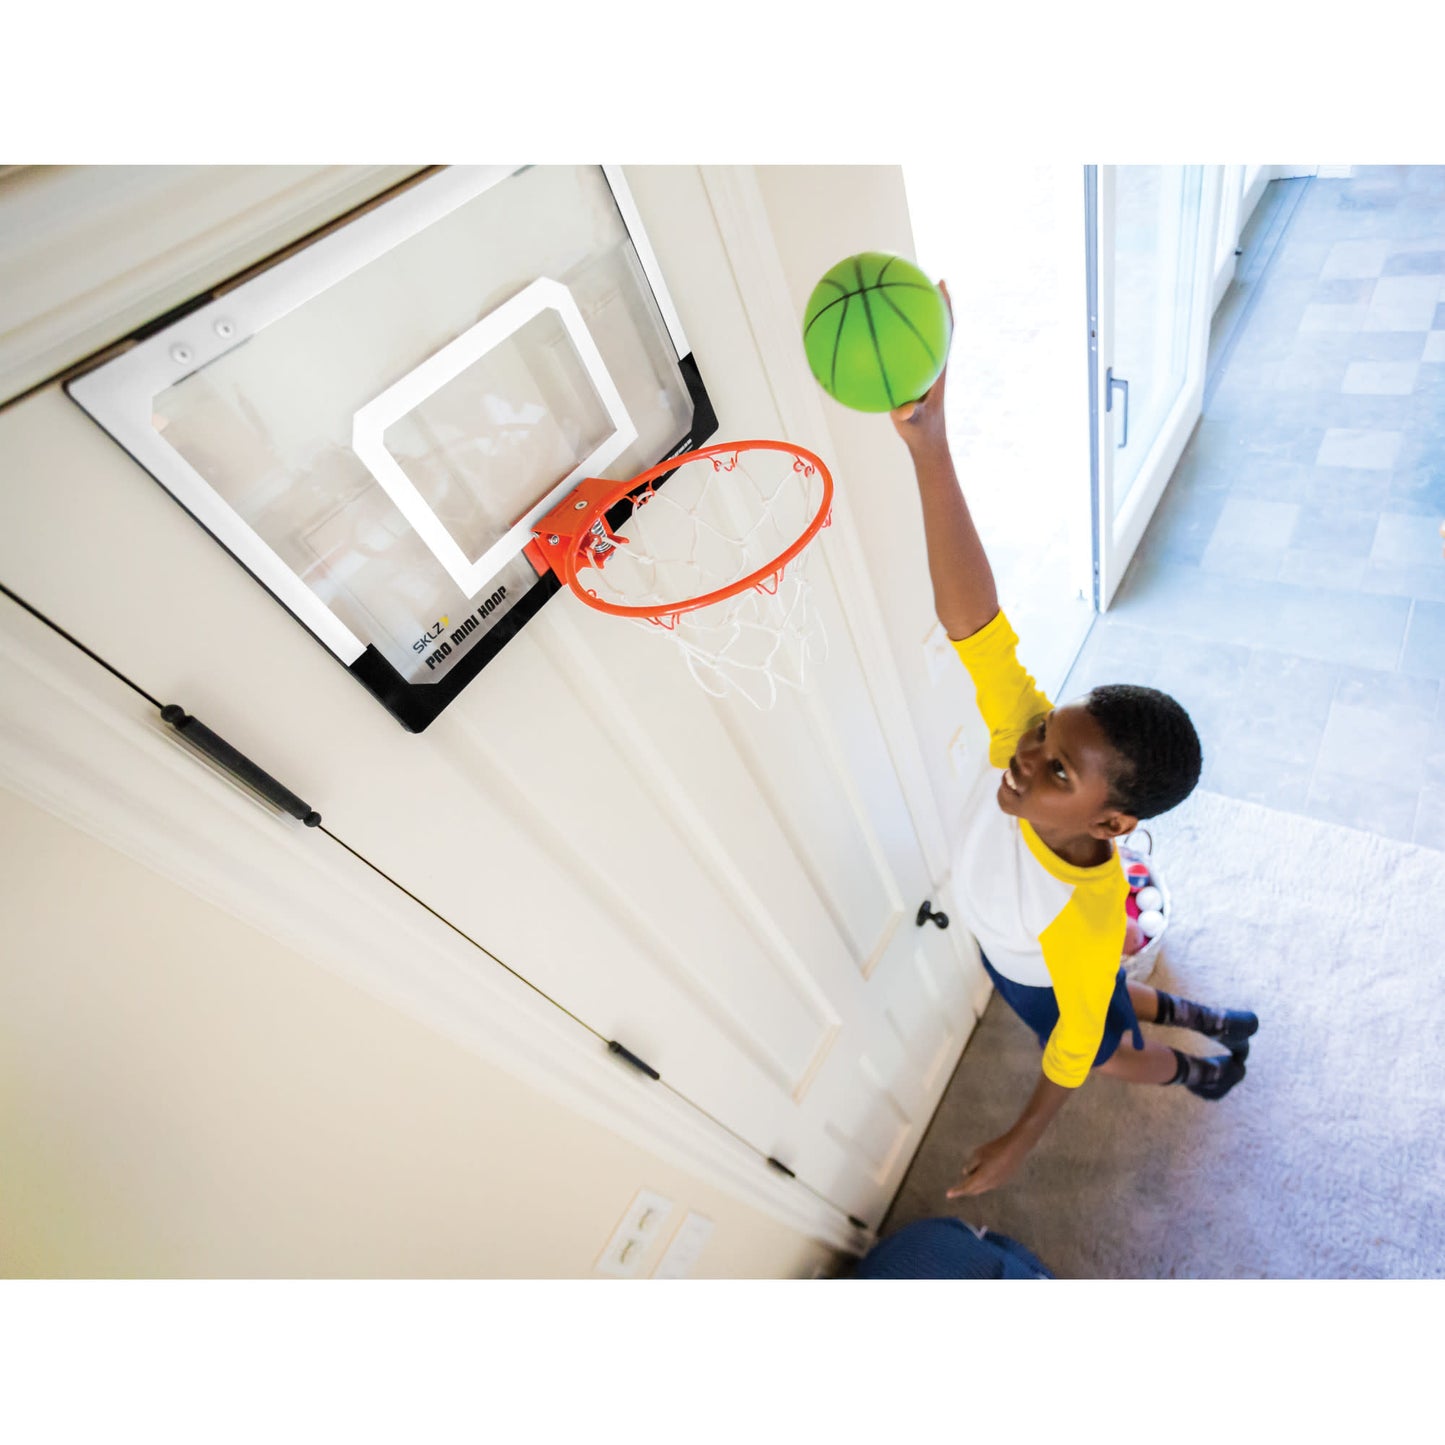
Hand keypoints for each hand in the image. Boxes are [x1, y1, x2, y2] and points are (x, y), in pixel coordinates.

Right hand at [890, 278, 952, 447]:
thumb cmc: (921, 431)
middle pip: (932, 322)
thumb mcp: (913, 424)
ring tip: (890, 292)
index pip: (946, 328)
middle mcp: (932, 361)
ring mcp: (921, 367)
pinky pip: (897, 352)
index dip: (945, 305)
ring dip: (906, 314)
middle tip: (918, 274)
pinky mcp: (911, 375)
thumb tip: (901, 410)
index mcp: (938, 366)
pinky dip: (885, 341)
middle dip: (926, 298)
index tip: (941, 282)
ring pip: (914, 334)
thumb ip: (908, 415)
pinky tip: (865, 336)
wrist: (925, 442)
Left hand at [945, 1133, 1027, 1198]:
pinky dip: (982, 1182)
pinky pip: (989, 1185)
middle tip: (957, 1188)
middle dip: (965, 1190)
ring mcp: (998, 1184)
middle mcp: (989, 1185)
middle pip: (974, 1191)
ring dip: (974, 1186)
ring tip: (969, 1178)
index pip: (966, 1187)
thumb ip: (970, 1165)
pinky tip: (982, 1173)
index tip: (948, 1194)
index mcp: (982, 1178)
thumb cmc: (995, 1149)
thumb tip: (966, 1173)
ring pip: (982, 1188)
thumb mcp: (978, 1154)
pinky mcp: (1004, 1180)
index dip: (957, 1191)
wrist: (1016, 1148)